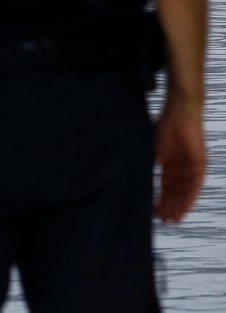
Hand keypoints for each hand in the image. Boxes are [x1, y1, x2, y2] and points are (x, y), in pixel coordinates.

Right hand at [154, 106, 205, 222]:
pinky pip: (195, 186)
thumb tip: (134, 177)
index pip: (166, 187)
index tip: (154, 212)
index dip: (161, 200)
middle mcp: (182, 169)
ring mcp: (192, 168)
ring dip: (179, 206)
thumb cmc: (164, 127)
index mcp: (169, 164)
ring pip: (186, 193)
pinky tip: (183, 208)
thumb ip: (149, 164)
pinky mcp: (200, 166)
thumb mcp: (153, 150)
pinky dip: (189, 198)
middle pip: (176, 193)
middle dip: (169, 207)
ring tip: (172, 218)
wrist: (180, 114)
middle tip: (162, 220)